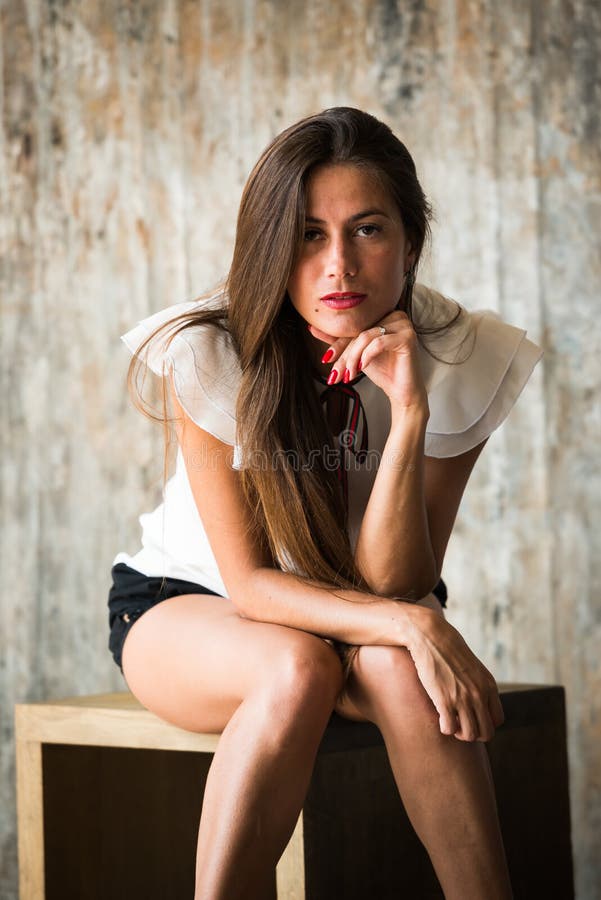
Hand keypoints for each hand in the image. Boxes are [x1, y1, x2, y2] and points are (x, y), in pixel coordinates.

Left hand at [308, 311, 427, 410]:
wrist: (401, 391)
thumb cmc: (382, 370)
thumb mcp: (355, 354)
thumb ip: (337, 340)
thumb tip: (311, 327)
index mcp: (383, 314)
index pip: (354, 327)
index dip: (338, 345)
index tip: (325, 359)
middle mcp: (394, 315)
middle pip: (359, 332)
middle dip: (344, 356)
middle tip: (335, 375)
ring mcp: (403, 324)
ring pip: (366, 337)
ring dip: (353, 358)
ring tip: (349, 375)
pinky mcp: (408, 336)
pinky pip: (378, 342)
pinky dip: (367, 356)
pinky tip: (362, 368)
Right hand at [406, 609, 504, 741]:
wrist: (431, 636)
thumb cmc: (448, 649)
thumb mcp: (472, 666)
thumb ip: (478, 684)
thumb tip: (476, 700)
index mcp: (489, 686)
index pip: (497, 720)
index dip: (484, 723)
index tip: (471, 717)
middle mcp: (480, 694)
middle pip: (486, 732)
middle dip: (473, 733)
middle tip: (460, 724)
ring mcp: (463, 698)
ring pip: (470, 735)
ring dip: (459, 733)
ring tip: (450, 722)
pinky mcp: (445, 700)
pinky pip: (449, 729)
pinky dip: (445, 729)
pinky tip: (440, 718)